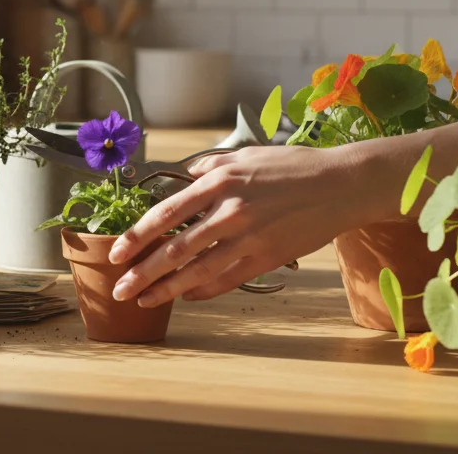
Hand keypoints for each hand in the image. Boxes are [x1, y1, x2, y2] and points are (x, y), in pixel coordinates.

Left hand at [106, 143, 391, 307]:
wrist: (341, 185)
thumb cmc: (293, 166)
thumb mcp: (247, 155)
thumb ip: (212, 165)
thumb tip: (187, 174)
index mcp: (220, 182)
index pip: (165, 214)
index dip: (137, 237)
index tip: (116, 253)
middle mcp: (230, 211)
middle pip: (175, 249)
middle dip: (142, 273)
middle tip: (119, 290)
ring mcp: (249, 238)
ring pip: (197, 271)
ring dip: (166, 289)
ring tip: (142, 301)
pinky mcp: (268, 258)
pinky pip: (227, 279)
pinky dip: (203, 291)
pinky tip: (185, 297)